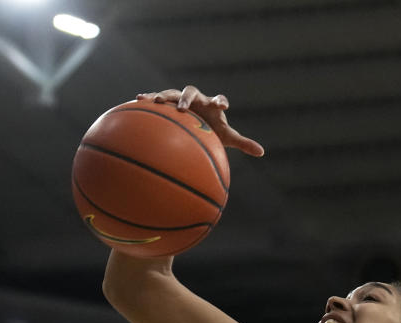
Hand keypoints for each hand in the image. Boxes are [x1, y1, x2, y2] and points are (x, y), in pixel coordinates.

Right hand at [137, 85, 264, 156]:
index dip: (221, 101)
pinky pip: (157, 98)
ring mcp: (181, 99)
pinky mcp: (168, 102)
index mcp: (212, 105)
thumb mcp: (227, 137)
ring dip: (164, 95)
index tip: (223, 106)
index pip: (219, 99)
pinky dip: (148, 97)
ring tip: (155, 100)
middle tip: (182, 107)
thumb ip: (243, 143)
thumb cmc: (212, 129)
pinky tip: (138, 98)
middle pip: (192, 92)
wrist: (196, 122)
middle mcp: (197, 99)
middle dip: (187, 98)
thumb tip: (262, 152)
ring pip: (172, 93)